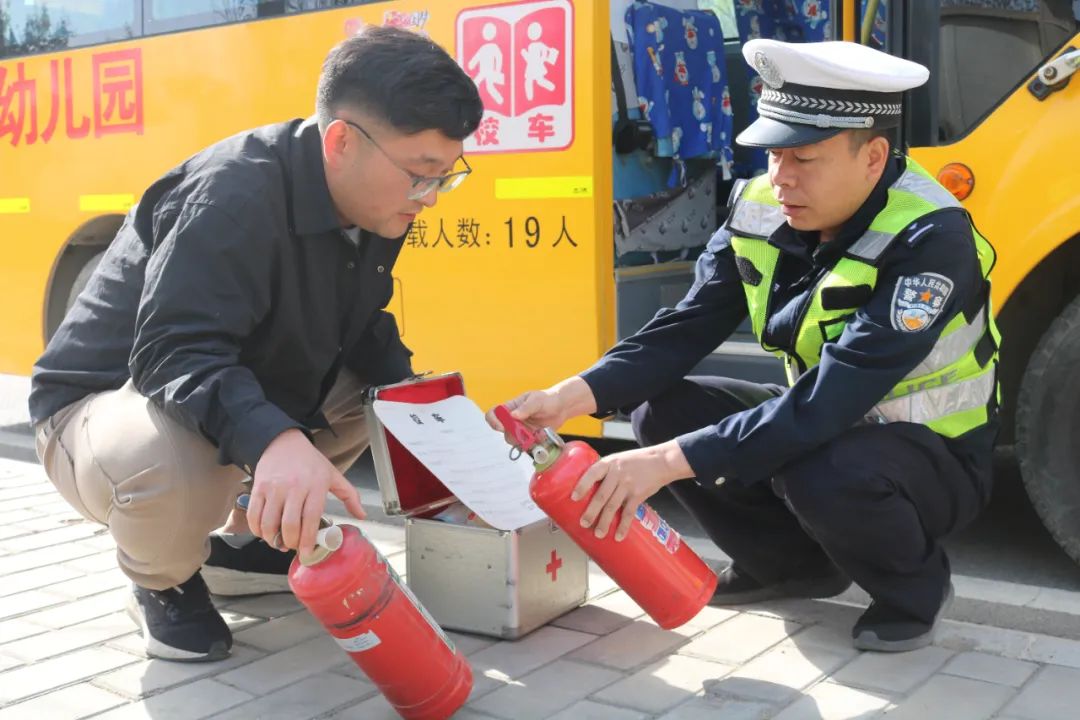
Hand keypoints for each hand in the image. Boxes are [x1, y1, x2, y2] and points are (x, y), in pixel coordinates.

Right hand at [246, 428, 365, 555]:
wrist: (283, 441)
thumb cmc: (309, 461)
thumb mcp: (333, 475)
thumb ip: (349, 495)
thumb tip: (362, 516)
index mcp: (315, 485)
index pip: (311, 517)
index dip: (308, 539)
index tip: (307, 552)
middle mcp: (294, 486)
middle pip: (290, 524)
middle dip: (291, 542)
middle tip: (293, 547)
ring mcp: (274, 487)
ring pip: (270, 522)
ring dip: (273, 539)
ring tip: (279, 543)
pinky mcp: (259, 488)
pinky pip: (254, 514)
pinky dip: (257, 529)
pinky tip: (264, 533)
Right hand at [486, 389, 567, 440]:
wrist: (561, 408)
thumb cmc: (547, 399)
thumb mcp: (537, 400)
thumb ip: (526, 408)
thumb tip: (513, 415)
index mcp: (511, 407)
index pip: (494, 413)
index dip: (493, 421)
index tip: (502, 427)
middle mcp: (513, 420)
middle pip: (502, 431)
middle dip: (512, 434)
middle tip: (526, 434)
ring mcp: (521, 430)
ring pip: (513, 441)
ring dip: (524, 441)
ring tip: (538, 434)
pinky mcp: (529, 438)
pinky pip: (525, 446)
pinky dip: (532, 444)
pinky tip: (542, 437)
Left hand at [573, 441, 692, 541]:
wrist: (661, 461)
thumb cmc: (636, 461)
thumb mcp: (618, 460)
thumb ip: (605, 472)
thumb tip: (587, 489)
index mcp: (609, 463)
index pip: (592, 473)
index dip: (582, 485)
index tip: (573, 497)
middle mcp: (617, 473)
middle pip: (601, 495)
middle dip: (591, 511)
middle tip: (584, 523)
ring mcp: (628, 484)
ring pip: (613, 506)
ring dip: (605, 522)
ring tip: (598, 533)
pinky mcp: (639, 494)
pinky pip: (629, 513)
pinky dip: (623, 525)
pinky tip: (618, 535)